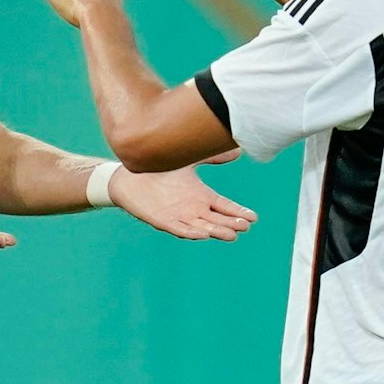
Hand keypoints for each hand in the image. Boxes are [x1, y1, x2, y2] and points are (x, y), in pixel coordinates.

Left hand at [107, 164, 256, 240]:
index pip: (226, 207)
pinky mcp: (162, 220)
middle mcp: (194, 210)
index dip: (239, 212)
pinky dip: (190, 232)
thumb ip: (211, 157)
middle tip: (245, 226)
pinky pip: (178, 229)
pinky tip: (203, 234)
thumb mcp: (188, 160)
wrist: (129, 176)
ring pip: (202, 227)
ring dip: (216, 232)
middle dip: (231, 224)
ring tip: (232, 235)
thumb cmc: (160, 169)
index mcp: (203, 197)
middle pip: (218, 220)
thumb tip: (239, 149)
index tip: (254, 217)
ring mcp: (179, 216)